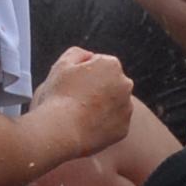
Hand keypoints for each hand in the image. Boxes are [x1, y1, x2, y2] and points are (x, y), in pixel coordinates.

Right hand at [34, 46, 135, 163]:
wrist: (61, 132)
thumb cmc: (59, 96)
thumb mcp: (62, 65)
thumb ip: (78, 53)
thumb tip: (90, 56)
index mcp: (112, 65)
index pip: (100, 66)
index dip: (83, 75)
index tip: (72, 87)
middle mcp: (125, 84)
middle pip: (110, 84)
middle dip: (97, 89)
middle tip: (77, 102)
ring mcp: (126, 108)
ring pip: (114, 104)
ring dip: (102, 107)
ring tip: (81, 116)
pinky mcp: (124, 128)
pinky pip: (113, 124)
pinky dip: (103, 125)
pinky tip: (87, 128)